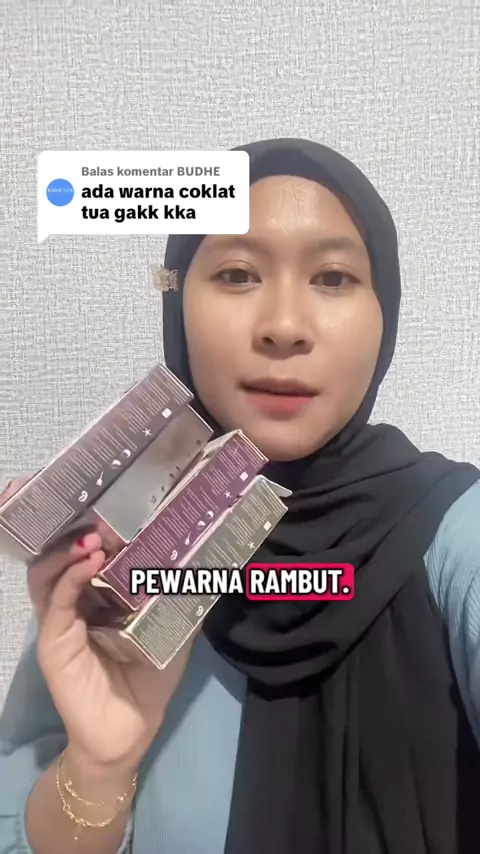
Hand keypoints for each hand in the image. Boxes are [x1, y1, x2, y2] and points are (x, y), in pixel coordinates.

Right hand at [2, 477, 194, 773]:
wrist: (130, 733)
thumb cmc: (149, 680)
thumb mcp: (174, 629)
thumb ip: (185, 596)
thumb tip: (214, 557)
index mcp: (97, 594)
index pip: (88, 550)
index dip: (95, 524)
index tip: (113, 499)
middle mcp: (74, 601)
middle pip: (62, 553)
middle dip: (73, 526)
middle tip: (95, 504)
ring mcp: (60, 621)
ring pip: (50, 572)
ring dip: (69, 548)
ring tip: (94, 533)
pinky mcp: (54, 643)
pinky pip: (56, 603)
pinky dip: (70, 578)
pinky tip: (89, 561)